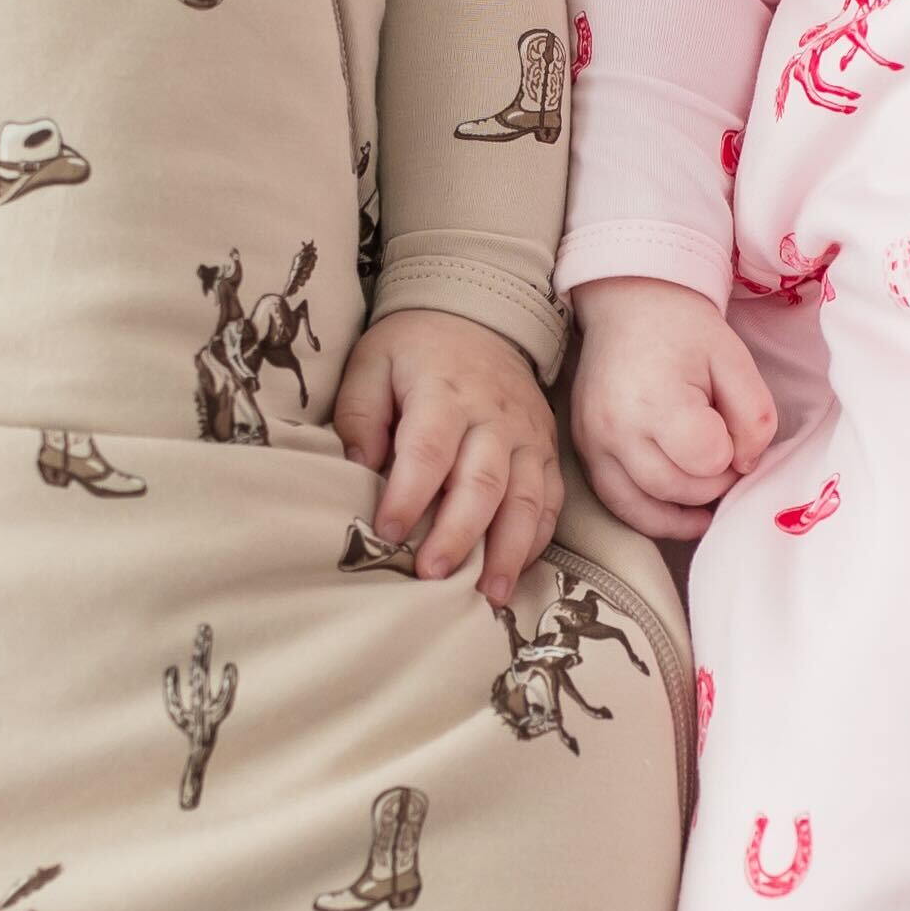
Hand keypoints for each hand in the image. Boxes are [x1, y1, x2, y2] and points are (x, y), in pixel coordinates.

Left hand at [334, 307, 564, 603]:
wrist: (478, 316)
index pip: (428, 450)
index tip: (386, 532)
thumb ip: (359, 414)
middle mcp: (494, 417)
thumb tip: (359, 468)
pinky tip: (518, 571)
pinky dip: (537, 539)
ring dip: (509, 551)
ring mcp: (527, 436)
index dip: (408, 495)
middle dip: (458, 534)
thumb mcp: (372, 363)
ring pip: (526, 499)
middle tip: (432, 575)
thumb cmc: (414, 349)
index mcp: (445, 392)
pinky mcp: (546, 450)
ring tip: (490, 594)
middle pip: (481, 483)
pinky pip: (550, 500)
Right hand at [570, 275, 776, 541]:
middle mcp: (617, 429)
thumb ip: (755, 416)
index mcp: (657, 400)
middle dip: (714, 481)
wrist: (628, 305)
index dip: (731, 451)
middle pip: (679, 488)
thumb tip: (745, 465)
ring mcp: (594, 445)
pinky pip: (618, 505)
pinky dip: (653, 517)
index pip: (708, 459)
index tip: (731, 429)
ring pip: (645, 510)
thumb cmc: (684, 331)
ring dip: (686, 507)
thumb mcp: (735, 359)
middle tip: (725, 452)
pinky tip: (682, 513)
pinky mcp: (584, 453)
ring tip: (708, 488)